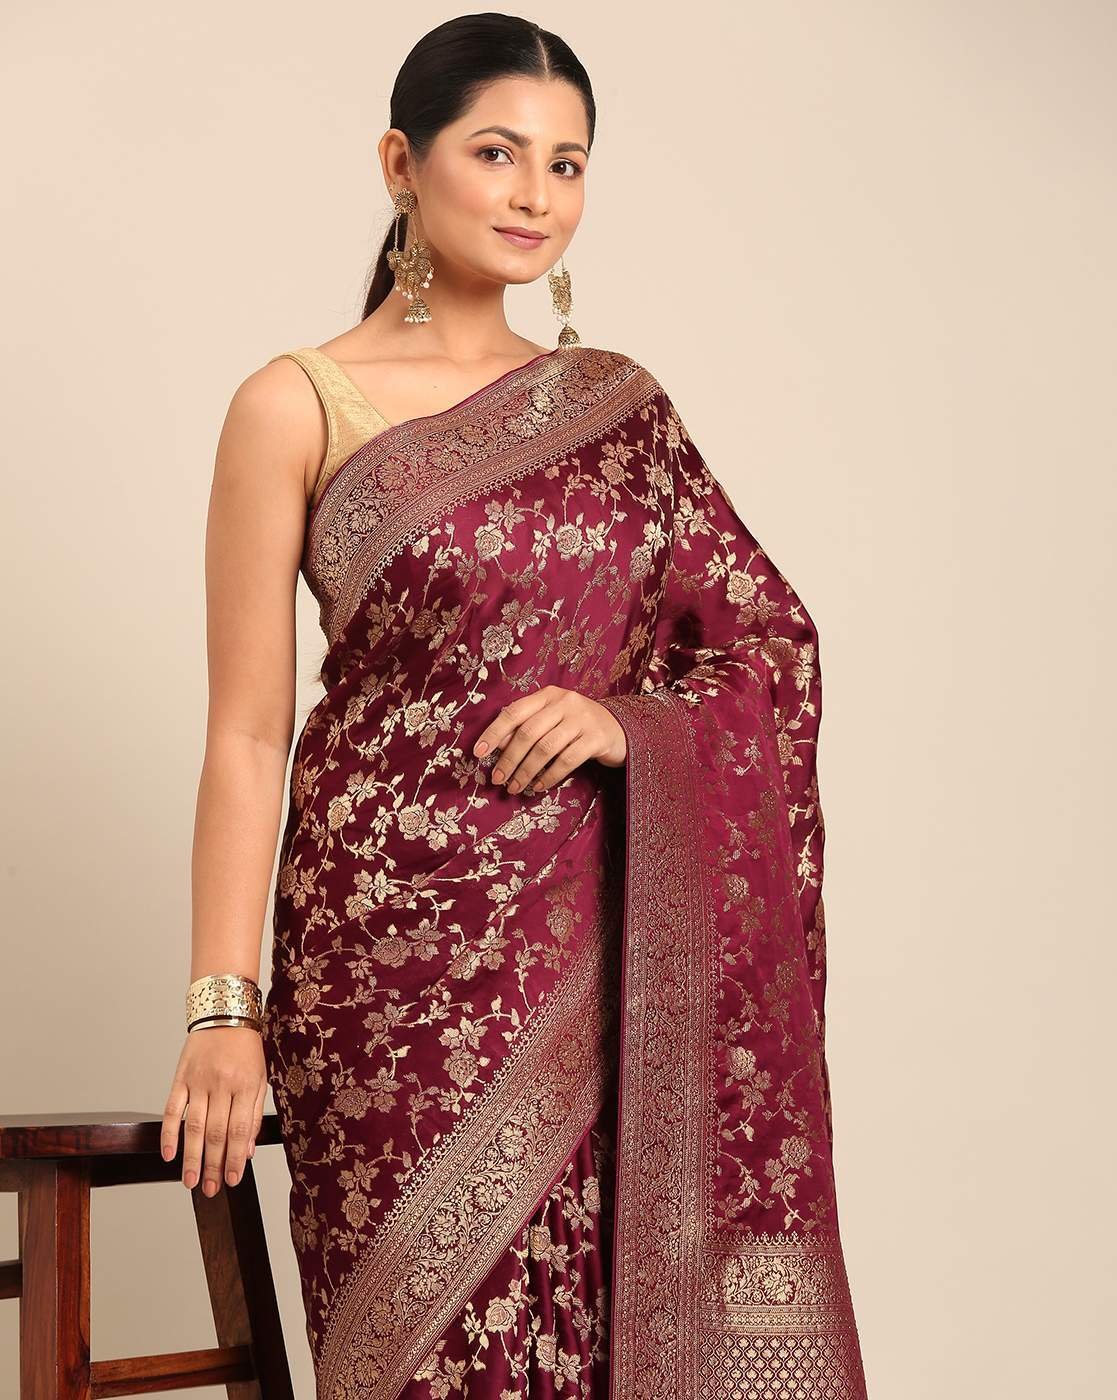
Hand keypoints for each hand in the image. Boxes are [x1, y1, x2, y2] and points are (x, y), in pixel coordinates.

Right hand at [161, 1026, 267, 1193]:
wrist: (225, 1011)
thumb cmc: (245, 1048)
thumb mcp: (261, 1076)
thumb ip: (253, 1113)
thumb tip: (248, 1150)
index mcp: (246, 1084)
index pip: (240, 1129)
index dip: (236, 1158)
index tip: (233, 1180)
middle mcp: (222, 1084)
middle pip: (216, 1132)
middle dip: (214, 1165)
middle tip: (210, 1189)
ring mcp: (199, 1080)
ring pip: (194, 1126)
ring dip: (191, 1157)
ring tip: (190, 1181)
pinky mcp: (180, 1077)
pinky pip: (172, 1109)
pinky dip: (169, 1133)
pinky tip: (168, 1154)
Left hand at [472, 686, 626, 794]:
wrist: (620, 728)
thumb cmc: (577, 725)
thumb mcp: (551, 720)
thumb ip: (526, 727)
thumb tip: (496, 745)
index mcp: (548, 694)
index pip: (514, 712)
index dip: (494, 733)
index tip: (478, 753)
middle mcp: (565, 702)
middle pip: (528, 732)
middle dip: (509, 759)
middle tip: (497, 779)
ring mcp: (582, 719)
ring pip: (545, 748)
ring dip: (526, 771)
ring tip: (515, 787)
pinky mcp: (596, 738)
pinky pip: (567, 761)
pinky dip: (549, 776)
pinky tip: (539, 786)